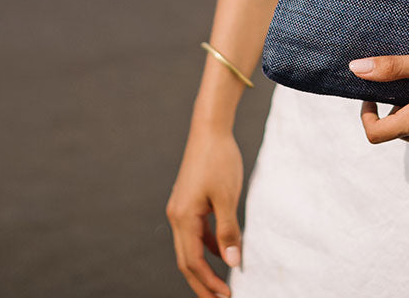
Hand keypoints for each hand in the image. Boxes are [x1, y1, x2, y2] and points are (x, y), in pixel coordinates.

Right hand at [166, 125, 244, 297]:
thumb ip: (228, 232)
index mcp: (182, 217)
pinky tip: (221, 252)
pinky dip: (206, 247)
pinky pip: (194, 232)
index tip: (227, 296)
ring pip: (189, 248)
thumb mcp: (227, 198)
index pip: (193, 262)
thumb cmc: (219, 159)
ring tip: (221, 283)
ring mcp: (180, 207)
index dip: (209, 283)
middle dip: (202, 284)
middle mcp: (176, 215)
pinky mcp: (187, 201)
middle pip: (186, 261)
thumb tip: (232, 263)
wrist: (209, 128)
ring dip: (203, 267)